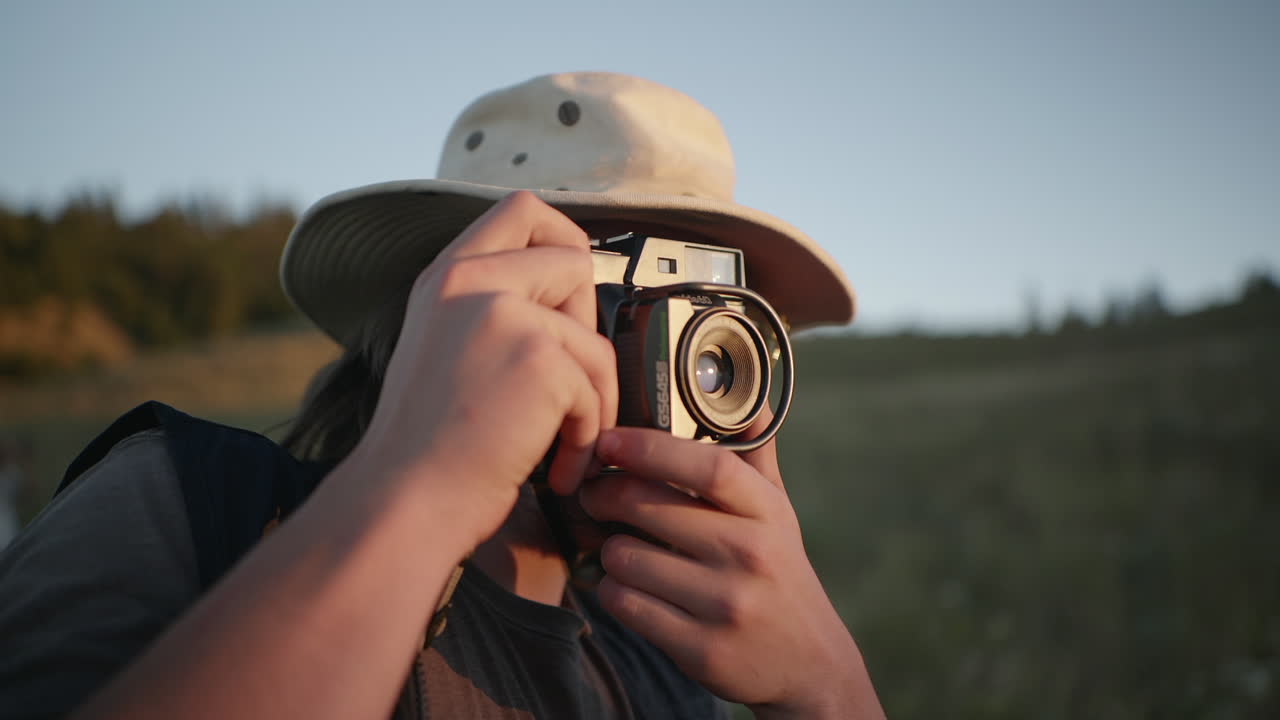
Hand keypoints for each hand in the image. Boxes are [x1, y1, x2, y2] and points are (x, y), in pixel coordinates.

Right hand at [346, 191, 617, 550]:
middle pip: (575, 259)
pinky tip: (555, 466)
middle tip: (562, 381)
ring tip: (562, 443)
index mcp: (446, 276)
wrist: (405, 500)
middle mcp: (471, 282)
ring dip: (593, 400)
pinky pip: (596, 389)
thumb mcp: (443, 346)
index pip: (522, 209)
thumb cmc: (427, 445)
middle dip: (585, 325)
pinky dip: (586, 437)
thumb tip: (565, 300)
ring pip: (594, 339)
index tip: (568, 291)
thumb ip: (491, 308)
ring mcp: (506, 315)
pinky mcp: (539, 358)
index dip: (562, 239)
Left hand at [579, 415, 884, 719]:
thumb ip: (756, 462)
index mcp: (767, 513)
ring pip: (625, 557)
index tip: (610, 440)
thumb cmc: (780, 575)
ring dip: (610, 552)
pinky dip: (614, 592)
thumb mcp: (778, 517)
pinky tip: (629, 588)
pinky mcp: (701, 648)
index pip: (706, 466)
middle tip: (594, 494)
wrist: (812, 666)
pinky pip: (626, 604)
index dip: (649, 447)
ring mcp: (726, 604)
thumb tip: (749, 408)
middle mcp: (750, 554)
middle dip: (606, 495)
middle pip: (648, 506)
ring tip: (622, 551)